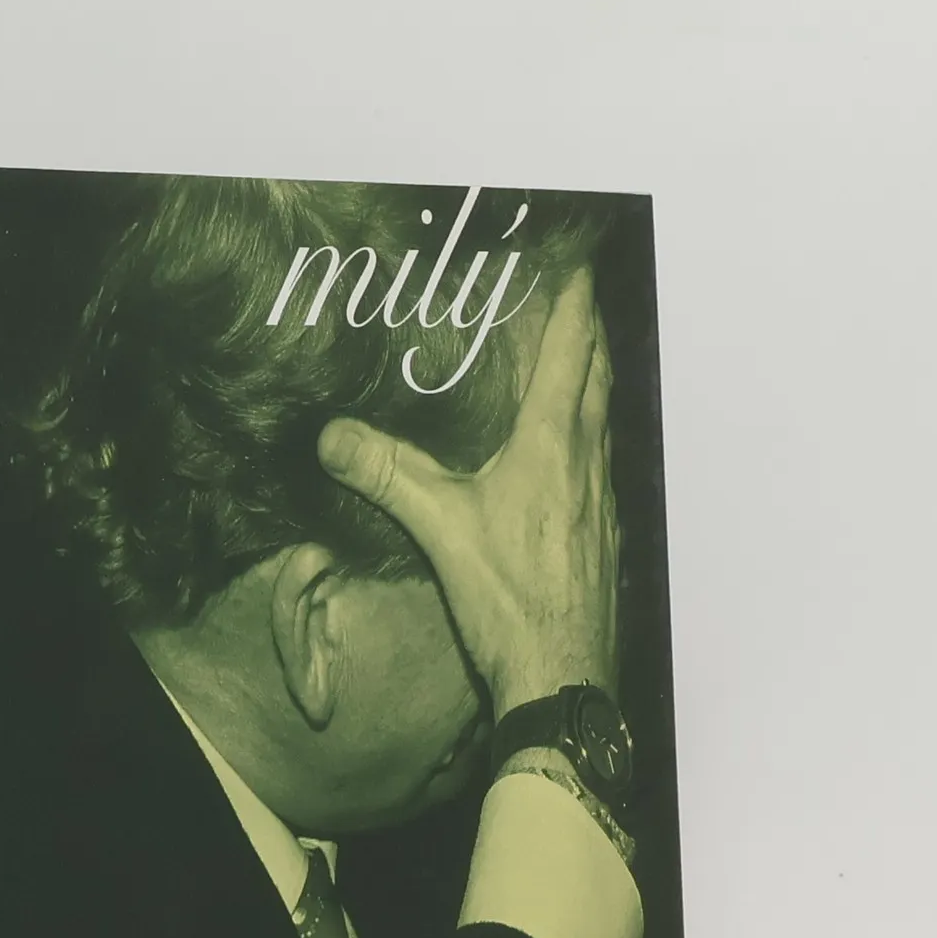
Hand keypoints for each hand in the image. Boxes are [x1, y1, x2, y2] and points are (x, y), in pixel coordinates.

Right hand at [316, 266, 618, 715]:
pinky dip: (589, 442)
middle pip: (598, 376)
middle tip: (576, 300)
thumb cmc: (512, 600)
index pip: (571, 349)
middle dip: (588, 332)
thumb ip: (388, 475)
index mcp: (552, 443)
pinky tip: (570, 463)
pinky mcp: (603, 540)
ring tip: (574, 367)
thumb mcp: (440, 529)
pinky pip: (601, 470)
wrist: (563, 675)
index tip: (576, 262)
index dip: (574, 300)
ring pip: (605, 423)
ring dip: (592, 386)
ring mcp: (603, 503)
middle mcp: (588, 463)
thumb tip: (332, 436)